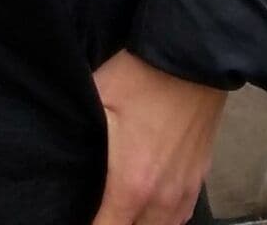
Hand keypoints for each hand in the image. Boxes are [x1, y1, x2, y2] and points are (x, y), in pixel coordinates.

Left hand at [87, 47, 228, 224]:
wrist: (190, 58)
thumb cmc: (141, 78)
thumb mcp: (98, 102)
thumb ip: (83, 138)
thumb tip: (66, 152)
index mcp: (133, 186)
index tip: (81, 217)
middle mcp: (162, 200)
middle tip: (101, 210)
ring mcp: (185, 192)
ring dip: (140, 224)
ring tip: (123, 211)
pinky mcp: (200, 179)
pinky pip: (180, 217)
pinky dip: (163, 219)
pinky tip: (150, 206)